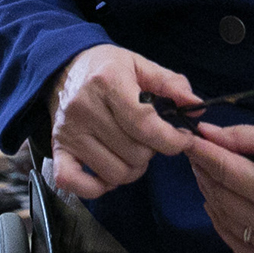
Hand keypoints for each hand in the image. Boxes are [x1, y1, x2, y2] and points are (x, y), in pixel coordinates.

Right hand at [46, 45, 199, 197]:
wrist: (64, 68)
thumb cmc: (107, 68)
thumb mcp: (140, 64)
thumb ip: (171, 83)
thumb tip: (196, 106)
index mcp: (108, 81)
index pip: (144, 124)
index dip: (171, 140)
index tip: (183, 140)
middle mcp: (84, 107)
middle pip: (134, 152)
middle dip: (152, 151)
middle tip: (149, 139)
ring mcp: (68, 131)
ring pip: (114, 173)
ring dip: (132, 170)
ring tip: (132, 152)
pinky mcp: (57, 149)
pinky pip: (75, 184)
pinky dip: (97, 188)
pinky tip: (108, 173)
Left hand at [185, 124, 253, 252]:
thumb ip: (246, 137)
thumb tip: (208, 134)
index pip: (224, 171)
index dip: (201, 152)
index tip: (187, 139)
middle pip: (220, 198)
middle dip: (204, 172)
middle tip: (197, 152)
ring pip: (225, 224)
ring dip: (211, 197)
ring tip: (208, 174)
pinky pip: (241, 247)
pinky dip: (226, 226)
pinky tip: (221, 206)